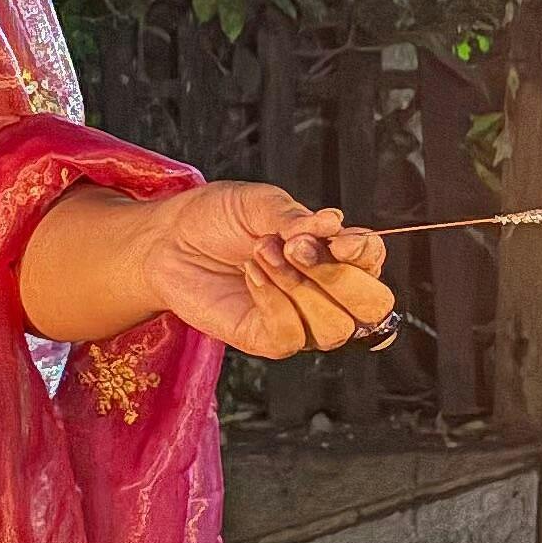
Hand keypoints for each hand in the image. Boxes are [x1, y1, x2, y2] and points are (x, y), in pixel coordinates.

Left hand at [135, 183, 393, 361]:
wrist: (168, 240)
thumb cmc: (217, 218)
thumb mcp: (258, 203)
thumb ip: (297, 216)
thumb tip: (335, 223)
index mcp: (334, 253)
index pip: (374, 262)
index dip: (366, 253)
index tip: (338, 237)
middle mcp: (326, 293)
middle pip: (372, 307)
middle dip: (341, 279)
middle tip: (295, 247)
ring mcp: (301, 320)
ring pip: (334, 327)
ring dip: (299, 287)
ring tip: (261, 254)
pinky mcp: (268, 339)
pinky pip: (292, 336)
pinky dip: (274, 302)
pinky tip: (250, 274)